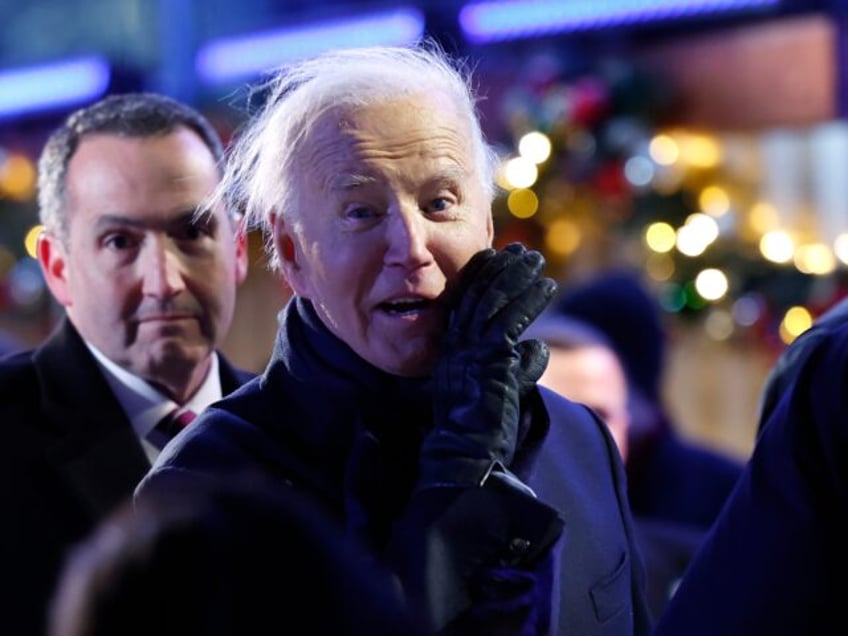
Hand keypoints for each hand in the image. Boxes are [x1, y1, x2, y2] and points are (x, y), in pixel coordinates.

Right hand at [419, 243, 555, 488]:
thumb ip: (517, 366)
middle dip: (501, 269)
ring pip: (495, 301)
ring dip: (518, 277)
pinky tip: (547, 286)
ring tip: (537, 260)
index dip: (483, 279)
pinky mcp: (491, 357)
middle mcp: (457, 343)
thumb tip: (537, 349)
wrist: (468, 455)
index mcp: (452, 349)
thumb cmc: (482, 431)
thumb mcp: (500, 390)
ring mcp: (471, 349)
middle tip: (520, 250)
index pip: (465, 303)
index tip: (499, 259)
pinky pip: (512, 319)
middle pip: (479, 294)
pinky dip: (530, 300)